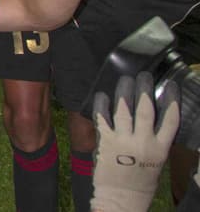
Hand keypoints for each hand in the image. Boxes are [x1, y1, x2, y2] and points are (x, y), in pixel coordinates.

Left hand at [91, 72, 178, 211]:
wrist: (122, 197)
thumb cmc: (141, 179)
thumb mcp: (156, 161)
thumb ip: (155, 140)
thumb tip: (154, 119)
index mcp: (160, 149)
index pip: (170, 120)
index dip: (172, 101)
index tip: (171, 86)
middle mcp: (143, 143)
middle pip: (146, 110)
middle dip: (145, 89)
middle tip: (144, 76)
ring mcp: (123, 142)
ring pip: (124, 110)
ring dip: (123, 92)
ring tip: (125, 80)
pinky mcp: (105, 142)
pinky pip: (103, 118)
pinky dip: (102, 105)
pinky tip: (102, 95)